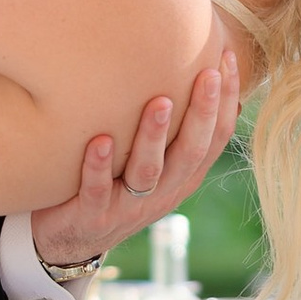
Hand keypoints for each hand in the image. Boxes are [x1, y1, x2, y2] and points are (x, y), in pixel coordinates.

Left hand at [29, 55, 238, 275]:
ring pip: (147, 171)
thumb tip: (212, 81)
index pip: (215, 138)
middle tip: (207, 74)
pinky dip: (98, 166)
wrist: (73, 240)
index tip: (226, 59)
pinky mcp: (93, 216)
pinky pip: (97, 190)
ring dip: (154, 136)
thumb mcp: (155, 162)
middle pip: (191, 152)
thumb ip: (177, 131)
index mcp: (183, 177)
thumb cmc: (117, 184)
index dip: (224, 101)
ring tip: (159, 102)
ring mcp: (128, 207)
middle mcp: (163, 192)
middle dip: (202, 113)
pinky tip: (98, 140)